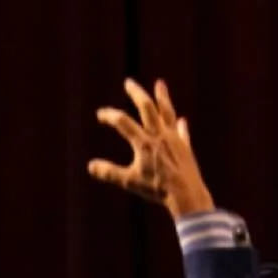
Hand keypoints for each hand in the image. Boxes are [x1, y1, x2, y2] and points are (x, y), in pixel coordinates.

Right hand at [88, 78, 214, 218]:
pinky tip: (180, 120)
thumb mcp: (129, 182)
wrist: (186, 195)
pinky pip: (182, 132)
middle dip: (137, 93)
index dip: (110, 116)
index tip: (100, 114)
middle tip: (129, 82)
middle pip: (147, 107)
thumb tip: (91, 166)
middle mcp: (159, 136)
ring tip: (160, 83)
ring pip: (167, 112)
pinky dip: (179, 125)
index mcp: (143, 143)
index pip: (123, 122)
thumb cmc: (157, 190)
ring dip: (162, 97)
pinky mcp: (185, 147)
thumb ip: (110, 172)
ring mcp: (174, 139)